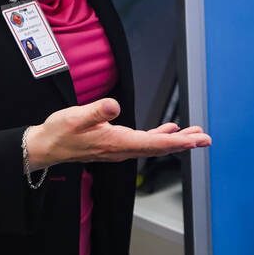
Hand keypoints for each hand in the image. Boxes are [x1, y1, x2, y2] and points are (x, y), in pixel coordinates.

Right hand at [25, 98, 210, 169]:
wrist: (47, 146)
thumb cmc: (60, 132)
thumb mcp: (75, 117)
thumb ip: (96, 111)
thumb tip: (114, 105)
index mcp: (116, 142)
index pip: (152, 144)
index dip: (175, 142)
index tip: (194, 140)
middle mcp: (122, 149)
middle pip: (159, 147)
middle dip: (185, 143)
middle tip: (206, 139)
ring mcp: (121, 148)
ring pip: (155, 145)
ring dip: (177, 140)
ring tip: (196, 135)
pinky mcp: (117, 144)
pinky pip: (145, 142)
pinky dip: (161, 137)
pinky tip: (170, 131)